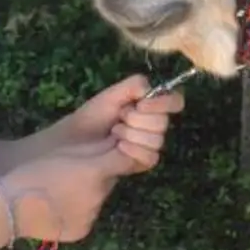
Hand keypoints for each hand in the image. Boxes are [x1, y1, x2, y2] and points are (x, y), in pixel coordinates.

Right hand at [0, 140, 134, 242]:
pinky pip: (87, 217)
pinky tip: (58, 208)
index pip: (127, 160)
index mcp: (95, 171)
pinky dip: (79, 212)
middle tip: (76, 173)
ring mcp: (92, 217)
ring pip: (99, 200)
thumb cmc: (32, 172)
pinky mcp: (83, 231)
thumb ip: (96, 147)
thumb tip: (119, 141)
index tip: (113, 150)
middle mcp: (99, 196)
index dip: (121, 153)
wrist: (9, 208)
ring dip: (89, 194)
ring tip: (63, 191)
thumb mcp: (64, 152)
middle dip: (100, 175)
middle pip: (109, 181)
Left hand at [57, 74, 184, 172]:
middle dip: (138, 118)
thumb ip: (133, 86)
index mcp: (150, 106)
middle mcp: (154, 125)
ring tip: (115, 132)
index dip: (164, 102)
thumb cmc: (92, 116)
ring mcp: (149, 145)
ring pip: (157, 140)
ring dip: (132, 134)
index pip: (175, 102)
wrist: (75, 139)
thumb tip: (151, 90)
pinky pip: (150, 157)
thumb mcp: (111, 95)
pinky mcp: (141, 163)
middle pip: (164, 122)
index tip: (142, 103)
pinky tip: (118, 146)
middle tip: (120, 117)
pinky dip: (133, 149)